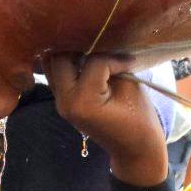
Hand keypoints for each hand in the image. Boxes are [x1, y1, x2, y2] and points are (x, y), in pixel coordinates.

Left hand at [46, 54, 168, 186]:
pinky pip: (56, 74)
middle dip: (79, 47)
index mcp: (83, 101)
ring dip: (68, 53)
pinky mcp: (62, 101)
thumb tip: (101, 42)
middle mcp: (65, 101)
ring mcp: (61, 102)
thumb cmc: (139, 118)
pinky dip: (66, 62)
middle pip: (59, 58)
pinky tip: (83, 57)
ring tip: (90, 48)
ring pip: (51, 64)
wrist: (134, 148)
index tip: (129, 63)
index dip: (113, 57)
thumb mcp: (129, 85)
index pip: (92, 61)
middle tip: (100, 45)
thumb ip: (111, 63)